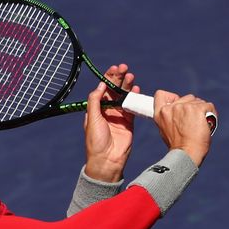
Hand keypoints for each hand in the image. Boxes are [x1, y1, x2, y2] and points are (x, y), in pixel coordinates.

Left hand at [84, 64, 137, 181]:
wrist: (107, 160)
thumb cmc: (96, 141)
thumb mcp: (92, 119)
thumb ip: (95, 101)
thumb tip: (101, 85)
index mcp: (96, 109)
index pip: (102, 89)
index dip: (108, 78)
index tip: (114, 68)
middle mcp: (107, 111)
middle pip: (114, 90)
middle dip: (119, 78)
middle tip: (124, 68)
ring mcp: (118, 116)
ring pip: (124, 96)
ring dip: (127, 85)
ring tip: (131, 75)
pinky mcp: (129, 122)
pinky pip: (132, 106)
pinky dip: (134, 97)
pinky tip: (136, 88)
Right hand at [153, 90, 216, 166]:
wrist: (186, 153)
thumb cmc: (178, 145)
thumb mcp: (165, 130)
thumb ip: (169, 117)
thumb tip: (177, 109)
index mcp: (160, 113)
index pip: (161, 95)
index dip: (170, 97)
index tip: (176, 104)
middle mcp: (171, 107)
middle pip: (186, 98)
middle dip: (192, 107)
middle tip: (192, 122)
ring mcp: (185, 107)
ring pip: (198, 101)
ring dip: (202, 111)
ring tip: (200, 125)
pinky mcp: (198, 109)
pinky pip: (208, 106)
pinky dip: (211, 114)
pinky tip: (208, 124)